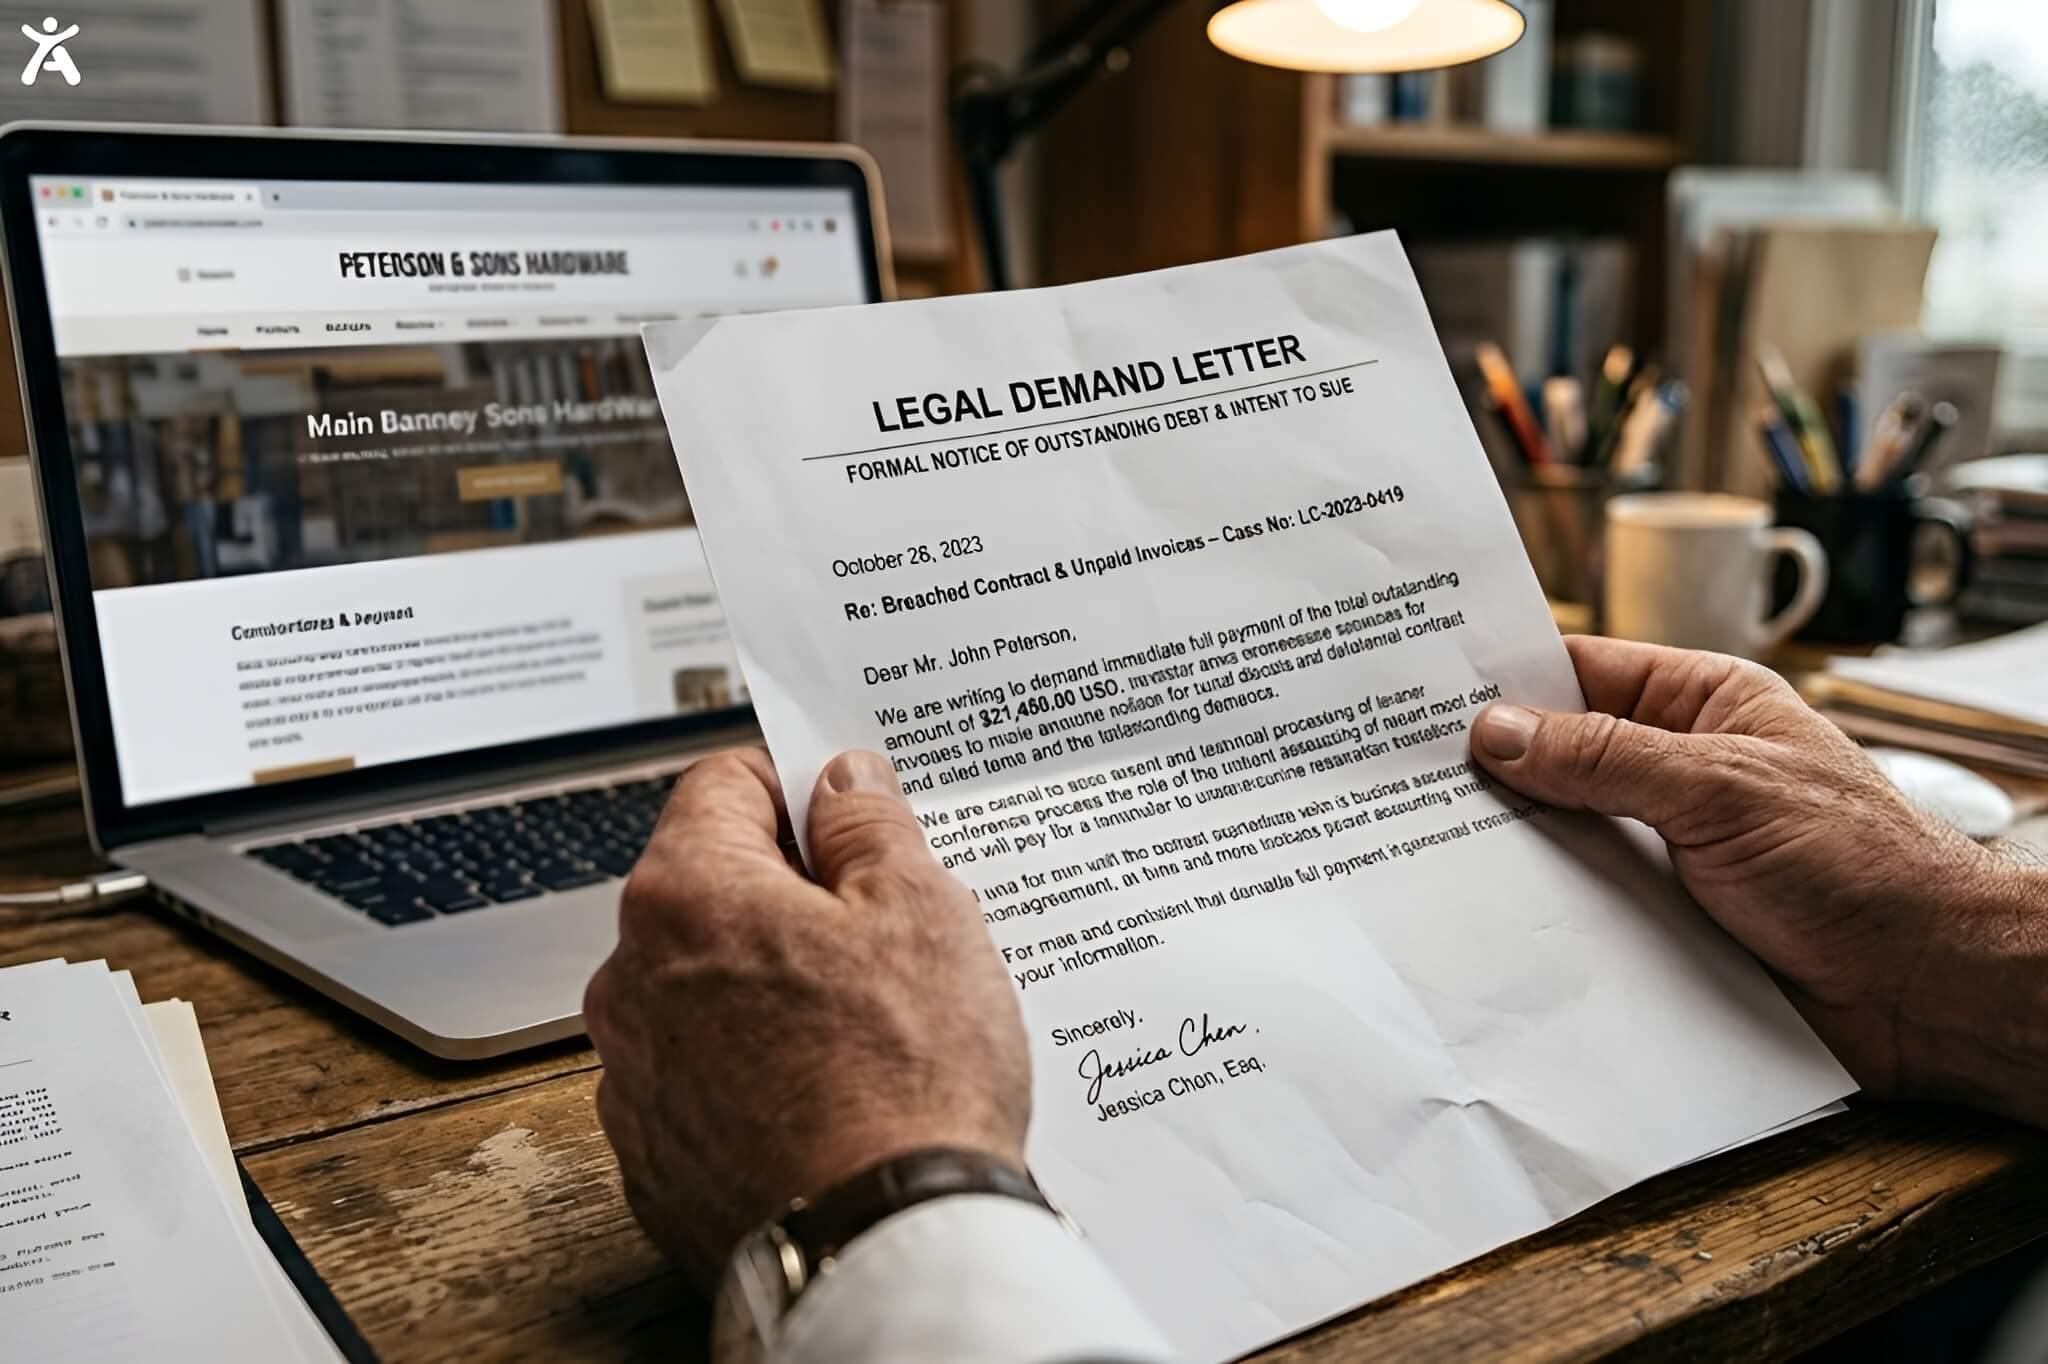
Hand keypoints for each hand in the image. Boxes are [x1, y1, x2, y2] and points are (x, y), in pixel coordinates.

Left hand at [585, 748, 1029, 1287]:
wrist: (884, 1248)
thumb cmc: (906, 1079)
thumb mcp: (920, 911)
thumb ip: (868, 826)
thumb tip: (841, 783)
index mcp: (684, 896)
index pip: (722, 784)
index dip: (797, 783)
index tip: (848, 808)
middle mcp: (630, 982)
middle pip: (712, 891)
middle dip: (793, 896)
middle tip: (886, 926)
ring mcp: (633, 1079)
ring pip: (707, 990)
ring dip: (773, 986)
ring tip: (871, 1024)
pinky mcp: (655, 1161)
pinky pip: (706, 1080)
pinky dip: (758, 1071)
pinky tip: (834, 1093)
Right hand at [1470, 635, 2047, 1125]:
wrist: (1928, 991)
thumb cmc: (1861, 865)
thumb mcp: (1721, 788)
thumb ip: (1605, 759)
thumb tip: (1497, 732)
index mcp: (1701, 708)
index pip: (1581, 672)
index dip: (1505, 677)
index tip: (1421, 688)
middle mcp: (1676, 772)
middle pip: (1557, 758)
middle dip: (1489, 770)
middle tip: (1395, 775)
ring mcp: (1665, 850)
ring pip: (1561, 838)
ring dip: (1509, 849)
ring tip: (1415, 847)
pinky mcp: (1660, 924)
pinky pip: (1579, 908)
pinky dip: (1537, 913)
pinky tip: (1480, 917)